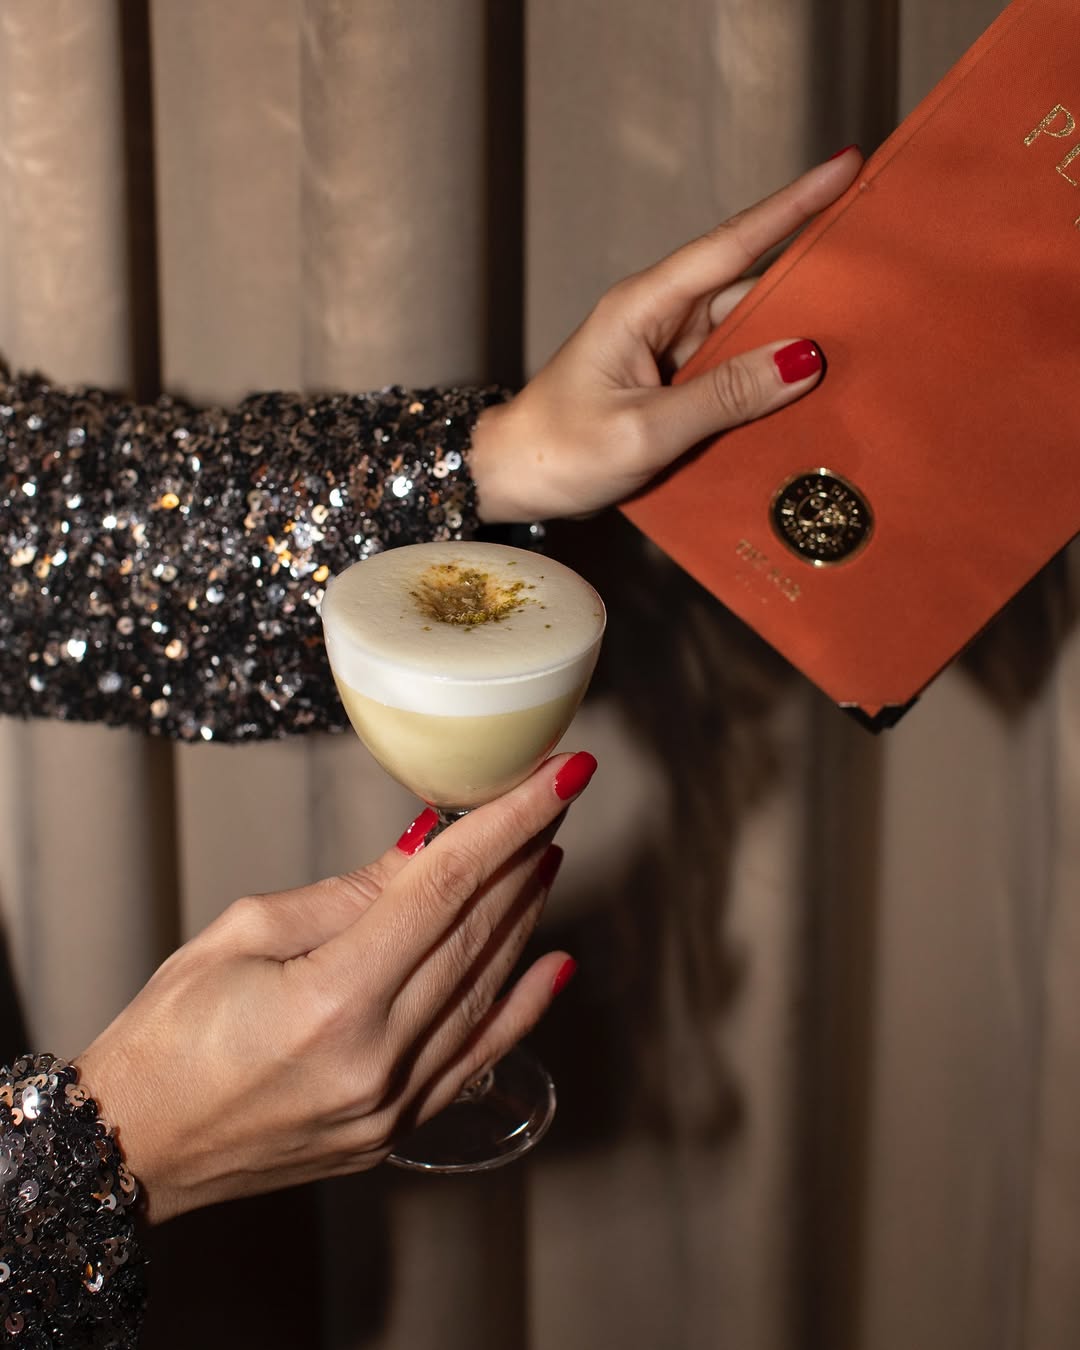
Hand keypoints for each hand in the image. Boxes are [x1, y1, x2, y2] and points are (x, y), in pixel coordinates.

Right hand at [74, 750, 595, 1223]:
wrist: (132, 1147)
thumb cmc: (167, 1034)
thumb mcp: (243, 934)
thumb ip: (348, 896)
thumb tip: (426, 849)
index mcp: (332, 1001)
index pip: (446, 889)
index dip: (508, 822)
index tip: (559, 777)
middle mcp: (375, 1059)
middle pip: (476, 933)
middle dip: (523, 854)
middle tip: (554, 799)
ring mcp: (391, 1105)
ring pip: (486, 989)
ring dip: (525, 916)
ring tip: (546, 855)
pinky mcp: (394, 1131)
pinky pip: (477, 1059)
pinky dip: (522, 1008)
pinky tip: (556, 964)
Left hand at [469, 150, 861, 522]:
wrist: (510, 480)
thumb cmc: (558, 450)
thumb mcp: (645, 429)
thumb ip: (724, 396)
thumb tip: (802, 359)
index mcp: (644, 306)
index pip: (731, 244)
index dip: (791, 207)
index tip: (844, 167)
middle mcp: (659, 318)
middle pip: (748, 284)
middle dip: (810, 274)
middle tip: (879, 263)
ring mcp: (665, 351)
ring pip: (744, 331)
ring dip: (792, 336)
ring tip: (861, 333)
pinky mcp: (670, 384)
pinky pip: (730, 370)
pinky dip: (765, 377)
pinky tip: (805, 389)